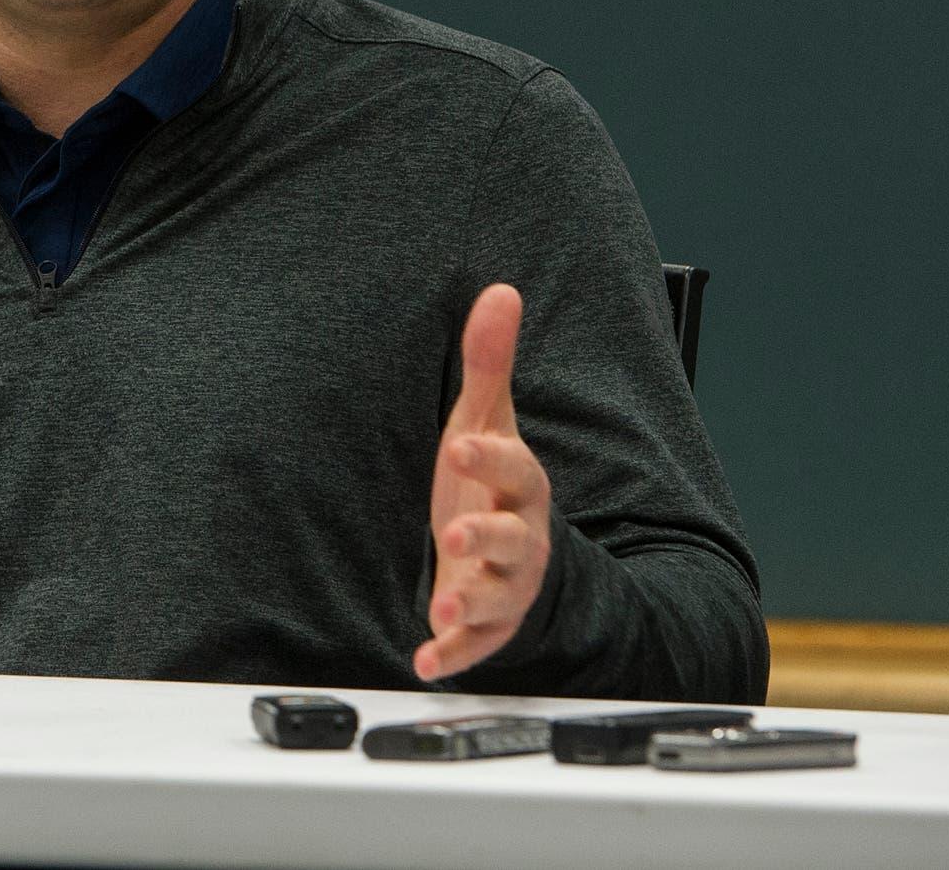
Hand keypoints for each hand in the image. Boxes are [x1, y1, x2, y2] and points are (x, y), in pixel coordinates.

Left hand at [413, 283, 552, 681]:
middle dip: (486, 536)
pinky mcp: (489, 624)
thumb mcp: (490, 423)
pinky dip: (453, 653)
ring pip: (500, 595)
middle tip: (453, 533)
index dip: (490, 458)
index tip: (459, 446)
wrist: (523, 556)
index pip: (515, 469)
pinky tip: (425, 656)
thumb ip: (490, 363)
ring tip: (442, 603)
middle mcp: (521, 538)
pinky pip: (477, 644)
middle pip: (514, 538)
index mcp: (521, 486)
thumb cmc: (496, 481)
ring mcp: (508, 584)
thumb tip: (500, 291)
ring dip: (472, 600)